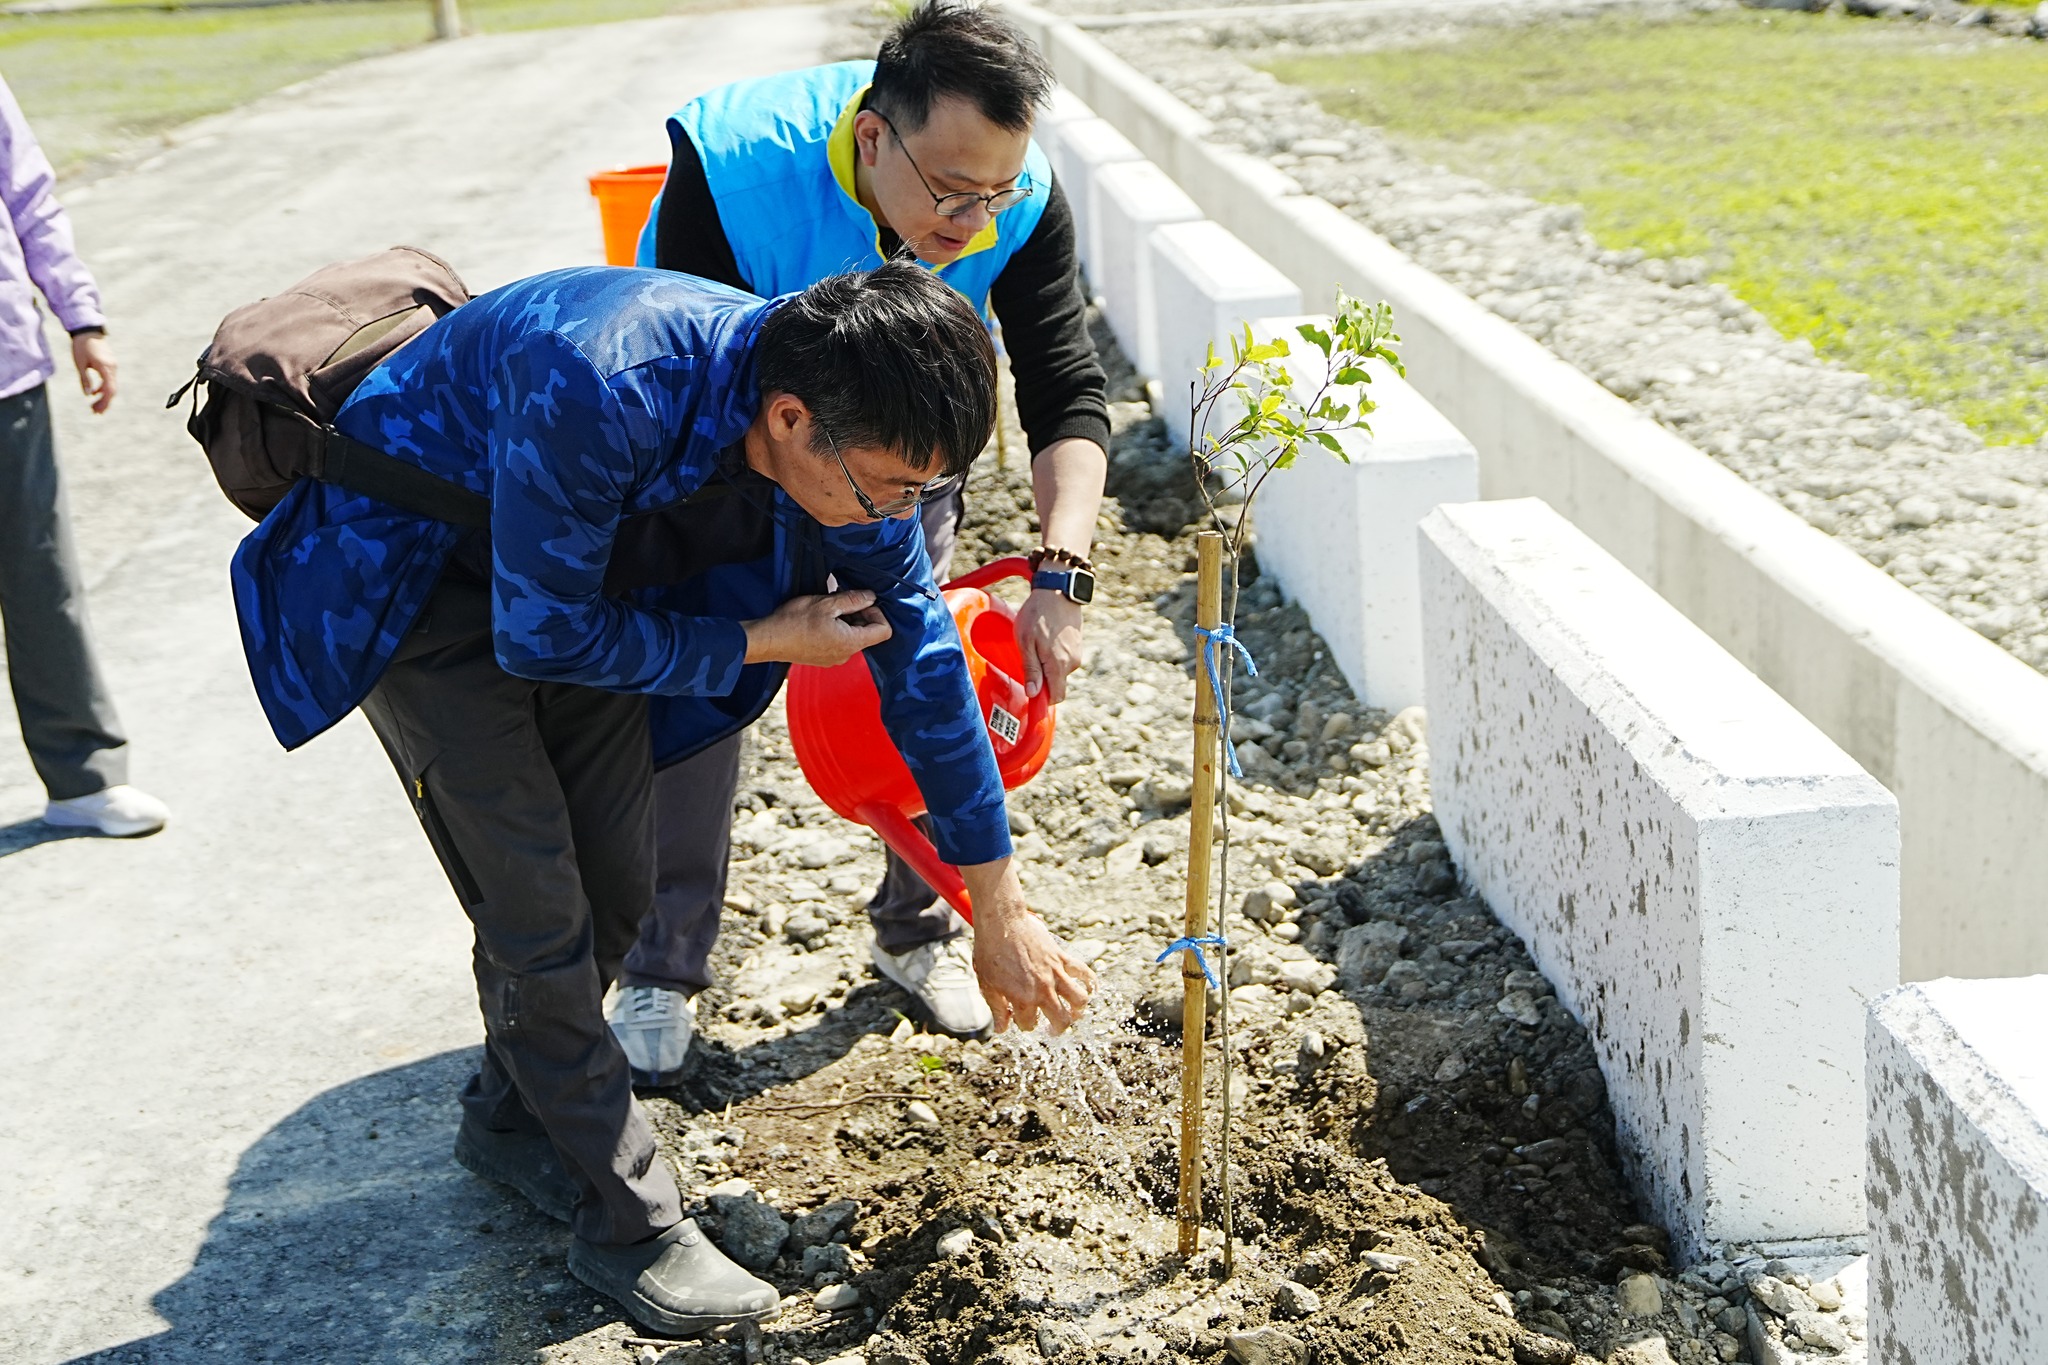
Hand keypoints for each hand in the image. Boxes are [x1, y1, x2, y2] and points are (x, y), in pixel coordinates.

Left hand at [71, 333, 115, 413]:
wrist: (87, 330)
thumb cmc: (81, 346)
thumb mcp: (80, 363)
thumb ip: (85, 379)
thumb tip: (87, 394)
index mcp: (106, 368)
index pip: (109, 390)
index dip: (104, 402)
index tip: (96, 410)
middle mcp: (112, 368)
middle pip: (112, 390)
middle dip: (104, 402)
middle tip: (95, 412)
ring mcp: (112, 366)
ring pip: (111, 386)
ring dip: (103, 396)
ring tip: (93, 405)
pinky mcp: (109, 364)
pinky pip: (109, 379)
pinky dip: (102, 388)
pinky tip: (93, 393)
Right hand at [743, 589, 890, 666]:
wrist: (768, 640)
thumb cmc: (794, 622)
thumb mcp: (826, 604)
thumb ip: (853, 600)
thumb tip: (871, 597)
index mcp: (851, 642)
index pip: (884, 631)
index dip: (877, 612)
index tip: (861, 601)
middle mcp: (846, 655)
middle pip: (868, 633)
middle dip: (860, 614)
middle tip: (842, 599)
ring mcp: (834, 658)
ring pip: (853, 636)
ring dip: (847, 619)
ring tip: (828, 606)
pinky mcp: (823, 657)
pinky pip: (839, 641)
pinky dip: (836, 628)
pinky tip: (820, 617)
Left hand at [959, 858, 1095, 1033]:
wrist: (1001, 924)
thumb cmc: (990, 954)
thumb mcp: (987, 986)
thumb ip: (998, 1010)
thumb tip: (1002, 1030)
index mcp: (1023, 999)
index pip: (1029, 1025)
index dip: (1022, 1024)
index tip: (1016, 1016)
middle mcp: (1043, 989)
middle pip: (1062, 1020)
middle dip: (1056, 1029)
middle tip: (1050, 1028)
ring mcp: (1056, 973)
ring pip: (1079, 1000)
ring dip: (1077, 1010)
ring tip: (1071, 1011)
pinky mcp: (1062, 958)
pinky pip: (1085, 972)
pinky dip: (1091, 982)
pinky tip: (1091, 989)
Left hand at [1016, 589, 1084, 703]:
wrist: (1058, 590)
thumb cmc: (1037, 614)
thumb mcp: (1026, 642)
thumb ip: (1031, 669)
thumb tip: (1033, 694)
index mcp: (1058, 665)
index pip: (1056, 697)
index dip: (1042, 700)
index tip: (1029, 695)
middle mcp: (1072, 663)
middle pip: (1056, 684)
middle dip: (1042, 680)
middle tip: (1027, 660)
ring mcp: (1077, 654)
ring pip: (1059, 671)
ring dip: (1047, 665)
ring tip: (1036, 644)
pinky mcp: (1078, 646)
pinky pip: (1064, 660)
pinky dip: (1054, 655)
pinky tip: (1046, 639)